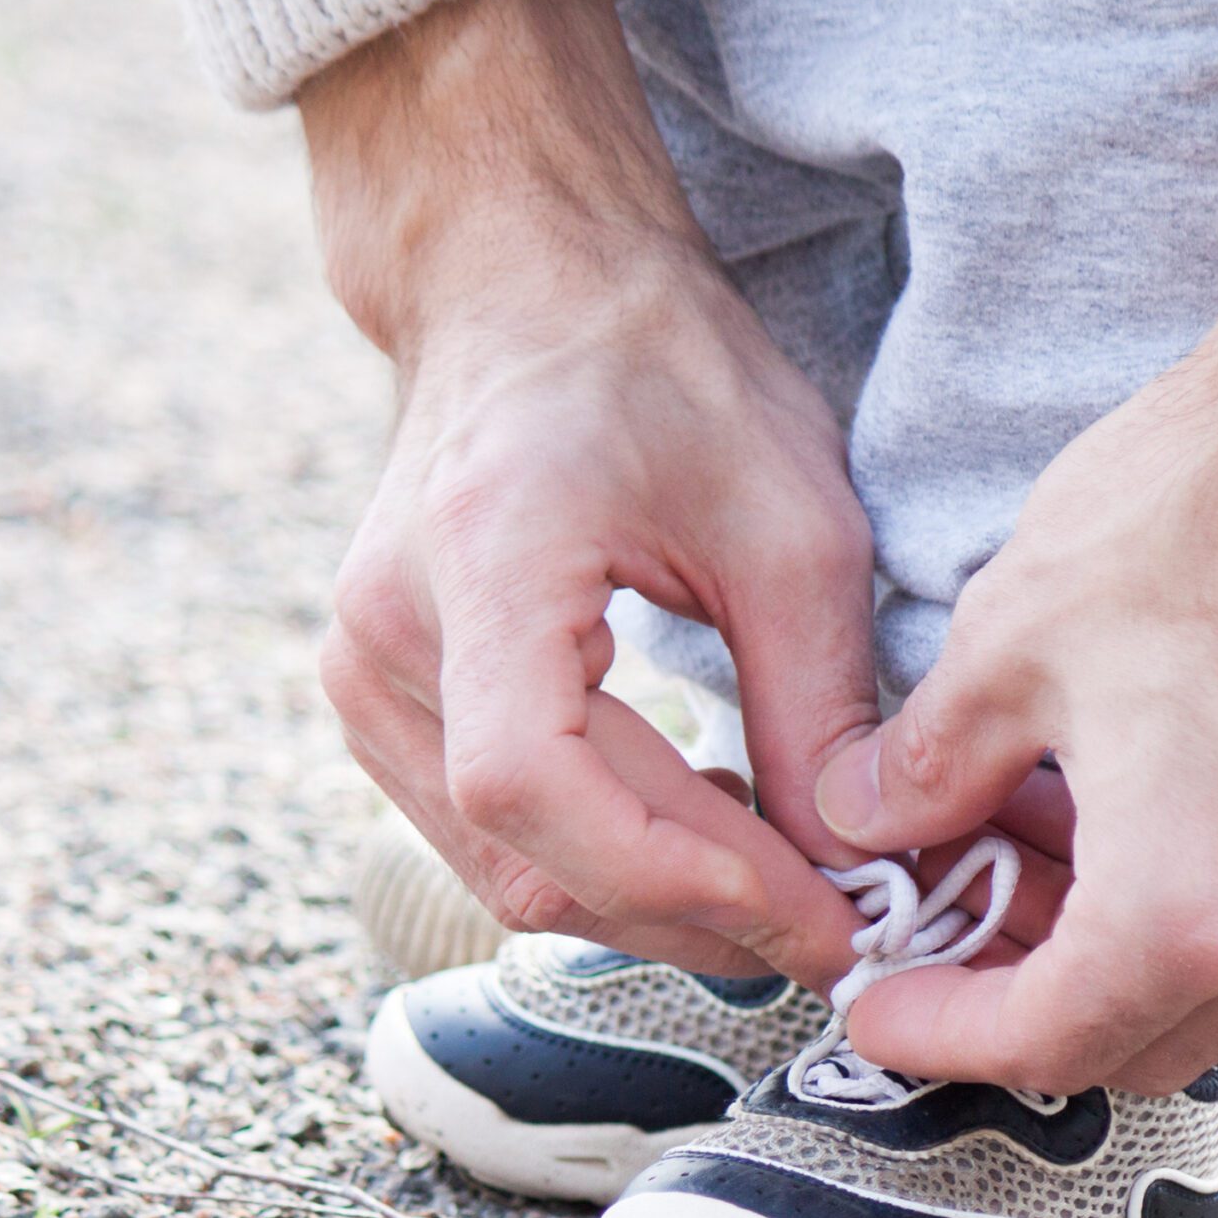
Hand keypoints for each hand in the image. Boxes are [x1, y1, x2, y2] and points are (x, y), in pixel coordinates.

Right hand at [303, 0, 870, 984]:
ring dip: (657, 907)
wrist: (525, 286)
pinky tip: (706, 835)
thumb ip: (816, 704)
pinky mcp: (379, 701)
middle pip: (530, 855)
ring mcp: (365, 674)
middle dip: (699, 916)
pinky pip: (488, 837)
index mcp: (480, 561)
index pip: (535, 786)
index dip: (680, 878)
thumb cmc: (660, 370)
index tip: (818, 915)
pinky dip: (605, 865)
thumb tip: (852, 864)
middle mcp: (386, 631)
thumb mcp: (791, 524)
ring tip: (787, 886)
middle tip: (840, 931)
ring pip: (508, 871)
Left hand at [815, 148, 1217, 1090]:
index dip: (935, 1035)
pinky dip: (1199, 913)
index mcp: (1184, 915)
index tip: (879, 1003)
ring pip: (1215, 996)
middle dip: (1022, 1008)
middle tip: (944, 930)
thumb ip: (931, 769)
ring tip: (1032, 852)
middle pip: (1132, 1047)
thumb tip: (871, 817)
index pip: (1036, 1045)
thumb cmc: (1205, 509)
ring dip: (1112, 960)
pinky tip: (1134, 815)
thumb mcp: (1010, 642)